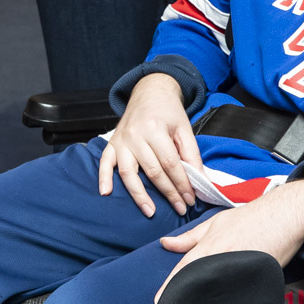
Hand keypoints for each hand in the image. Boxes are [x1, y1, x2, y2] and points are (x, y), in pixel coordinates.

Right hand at [98, 73, 202, 216]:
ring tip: (150, 211)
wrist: (149, 92)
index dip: (182, 184)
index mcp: (155, 128)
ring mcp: (121, 139)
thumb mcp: (184, 129)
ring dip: (139, 194)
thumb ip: (192, 155)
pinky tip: (106, 193)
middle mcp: (135, 135)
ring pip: (128, 172)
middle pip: (152, 171)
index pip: (170, 163)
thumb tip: (200, 181)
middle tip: (180, 208)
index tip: (191, 199)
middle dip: (168, 193)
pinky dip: (103, 178)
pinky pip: (104, 162)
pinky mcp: (112, 142)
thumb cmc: (168, 112)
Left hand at [155, 180, 303, 302]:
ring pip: (217, 292)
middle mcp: (221, 262)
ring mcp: (238, 274)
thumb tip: (165, 243)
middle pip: (199, 285)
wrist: (283, 218)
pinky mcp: (255, 282)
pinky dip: (228, 299)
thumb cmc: (249, 219)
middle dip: (187, 297)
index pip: (183, 270)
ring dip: (206, 300)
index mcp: (209, 248)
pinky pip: (237, 294)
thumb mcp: (214, 223)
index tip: (158, 303)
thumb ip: (190, 237)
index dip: (169, 288)